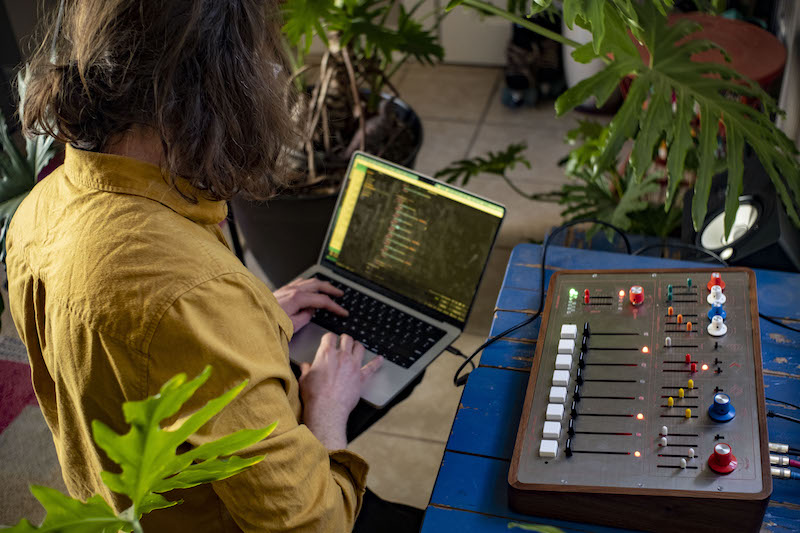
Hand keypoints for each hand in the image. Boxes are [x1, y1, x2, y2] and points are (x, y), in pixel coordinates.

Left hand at [274, 277, 347, 331]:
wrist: (251, 320)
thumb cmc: (269, 324)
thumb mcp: (292, 325)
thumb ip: (305, 316)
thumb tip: (311, 311)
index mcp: (297, 298)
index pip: (322, 300)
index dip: (335, 307)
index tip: (343, 312)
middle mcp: (292, 290)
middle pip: (318, 285)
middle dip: (331, 289)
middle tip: (341, 294)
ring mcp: (286, 289)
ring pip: (309, 281)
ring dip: (321, 284)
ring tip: (328, 288)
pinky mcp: (281, 291)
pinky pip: (299, 282)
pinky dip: (309, 283)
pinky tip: (309, 286)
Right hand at [298, 333, 382, 449]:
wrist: (327, 409)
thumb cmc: (315, 396)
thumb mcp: (304, 380)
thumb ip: (306, 370)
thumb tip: (305, 366)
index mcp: (326, 354)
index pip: (329, 337)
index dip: (329, 337)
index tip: (329, 340)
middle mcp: (341, 356)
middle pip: (347, 339)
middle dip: (344, 339)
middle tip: (343, 340)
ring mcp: (353, 366)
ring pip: (359, 348)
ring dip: (357, 346)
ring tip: (356, 346)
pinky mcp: (361, 377)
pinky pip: (371, 367)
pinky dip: (376, 362)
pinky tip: (380, 359)